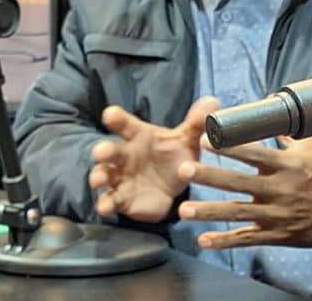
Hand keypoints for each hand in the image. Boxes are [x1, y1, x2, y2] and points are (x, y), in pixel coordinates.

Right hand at [89, 96, 219, 222]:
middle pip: (109, 150)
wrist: (173, 184)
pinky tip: (106, 208)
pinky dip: (106, 204)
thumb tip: (214, 104)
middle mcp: (124, 155)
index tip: (110, 114)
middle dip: (104, 150)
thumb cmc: (173, 154)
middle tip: (101, 152)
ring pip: (103, 175)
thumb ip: (197, 123)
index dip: (117, 118)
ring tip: (98, 181)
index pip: (125, 124)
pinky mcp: (121, 199)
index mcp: (139, 136)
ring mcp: (119, 178)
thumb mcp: (188, 139)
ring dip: (98, 177)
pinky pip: (109, 201)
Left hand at [177, 136, 311, 249]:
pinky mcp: (274, 234)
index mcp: (284, 166)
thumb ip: (285, 131)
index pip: (253, 153)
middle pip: (238, 182)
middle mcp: (278, 189)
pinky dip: (225, 241)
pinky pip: (246, 238)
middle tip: (184, 171)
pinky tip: (204, 240)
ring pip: (237, 212)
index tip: (207, 139)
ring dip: (209, 212)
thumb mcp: (309, 150)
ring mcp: (275, 214)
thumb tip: (270, 106)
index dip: (230, 147)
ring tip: (184, 210)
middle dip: (209, 177)